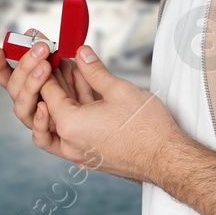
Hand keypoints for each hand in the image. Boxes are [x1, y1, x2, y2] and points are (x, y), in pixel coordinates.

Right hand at [0, 30, 93, 134]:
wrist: (110, 123)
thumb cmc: (89, 93)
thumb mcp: (72, 67)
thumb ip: (54, 53)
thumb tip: (36, 34)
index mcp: (30, 88)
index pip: (8, 76)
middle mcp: (30, 105)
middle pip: (14, 88)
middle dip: (25, 65)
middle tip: (41, 48)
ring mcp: (39, 124)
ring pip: (22, 109)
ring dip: (31, 86)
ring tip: (45, 68)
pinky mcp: (53, 142)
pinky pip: (39, 137)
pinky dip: (39, 122)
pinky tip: (45, 106)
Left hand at [34, 46, 182, 182]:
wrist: (167, 159)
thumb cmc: (147, 130)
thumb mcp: (118, 89)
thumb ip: (94, 70)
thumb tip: (82, 55)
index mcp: (70, 126)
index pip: (48, 92)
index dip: (48, 70)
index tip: (51, 57)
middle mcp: (70, 144)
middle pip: (53, 107)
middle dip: (58, 82)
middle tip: (65, 63)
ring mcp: (81, 153)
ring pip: (64, 121)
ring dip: (69, 97)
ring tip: (80, 76)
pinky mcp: (92, 157)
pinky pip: (77, 132)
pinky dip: (79, 113)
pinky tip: (91, 95)